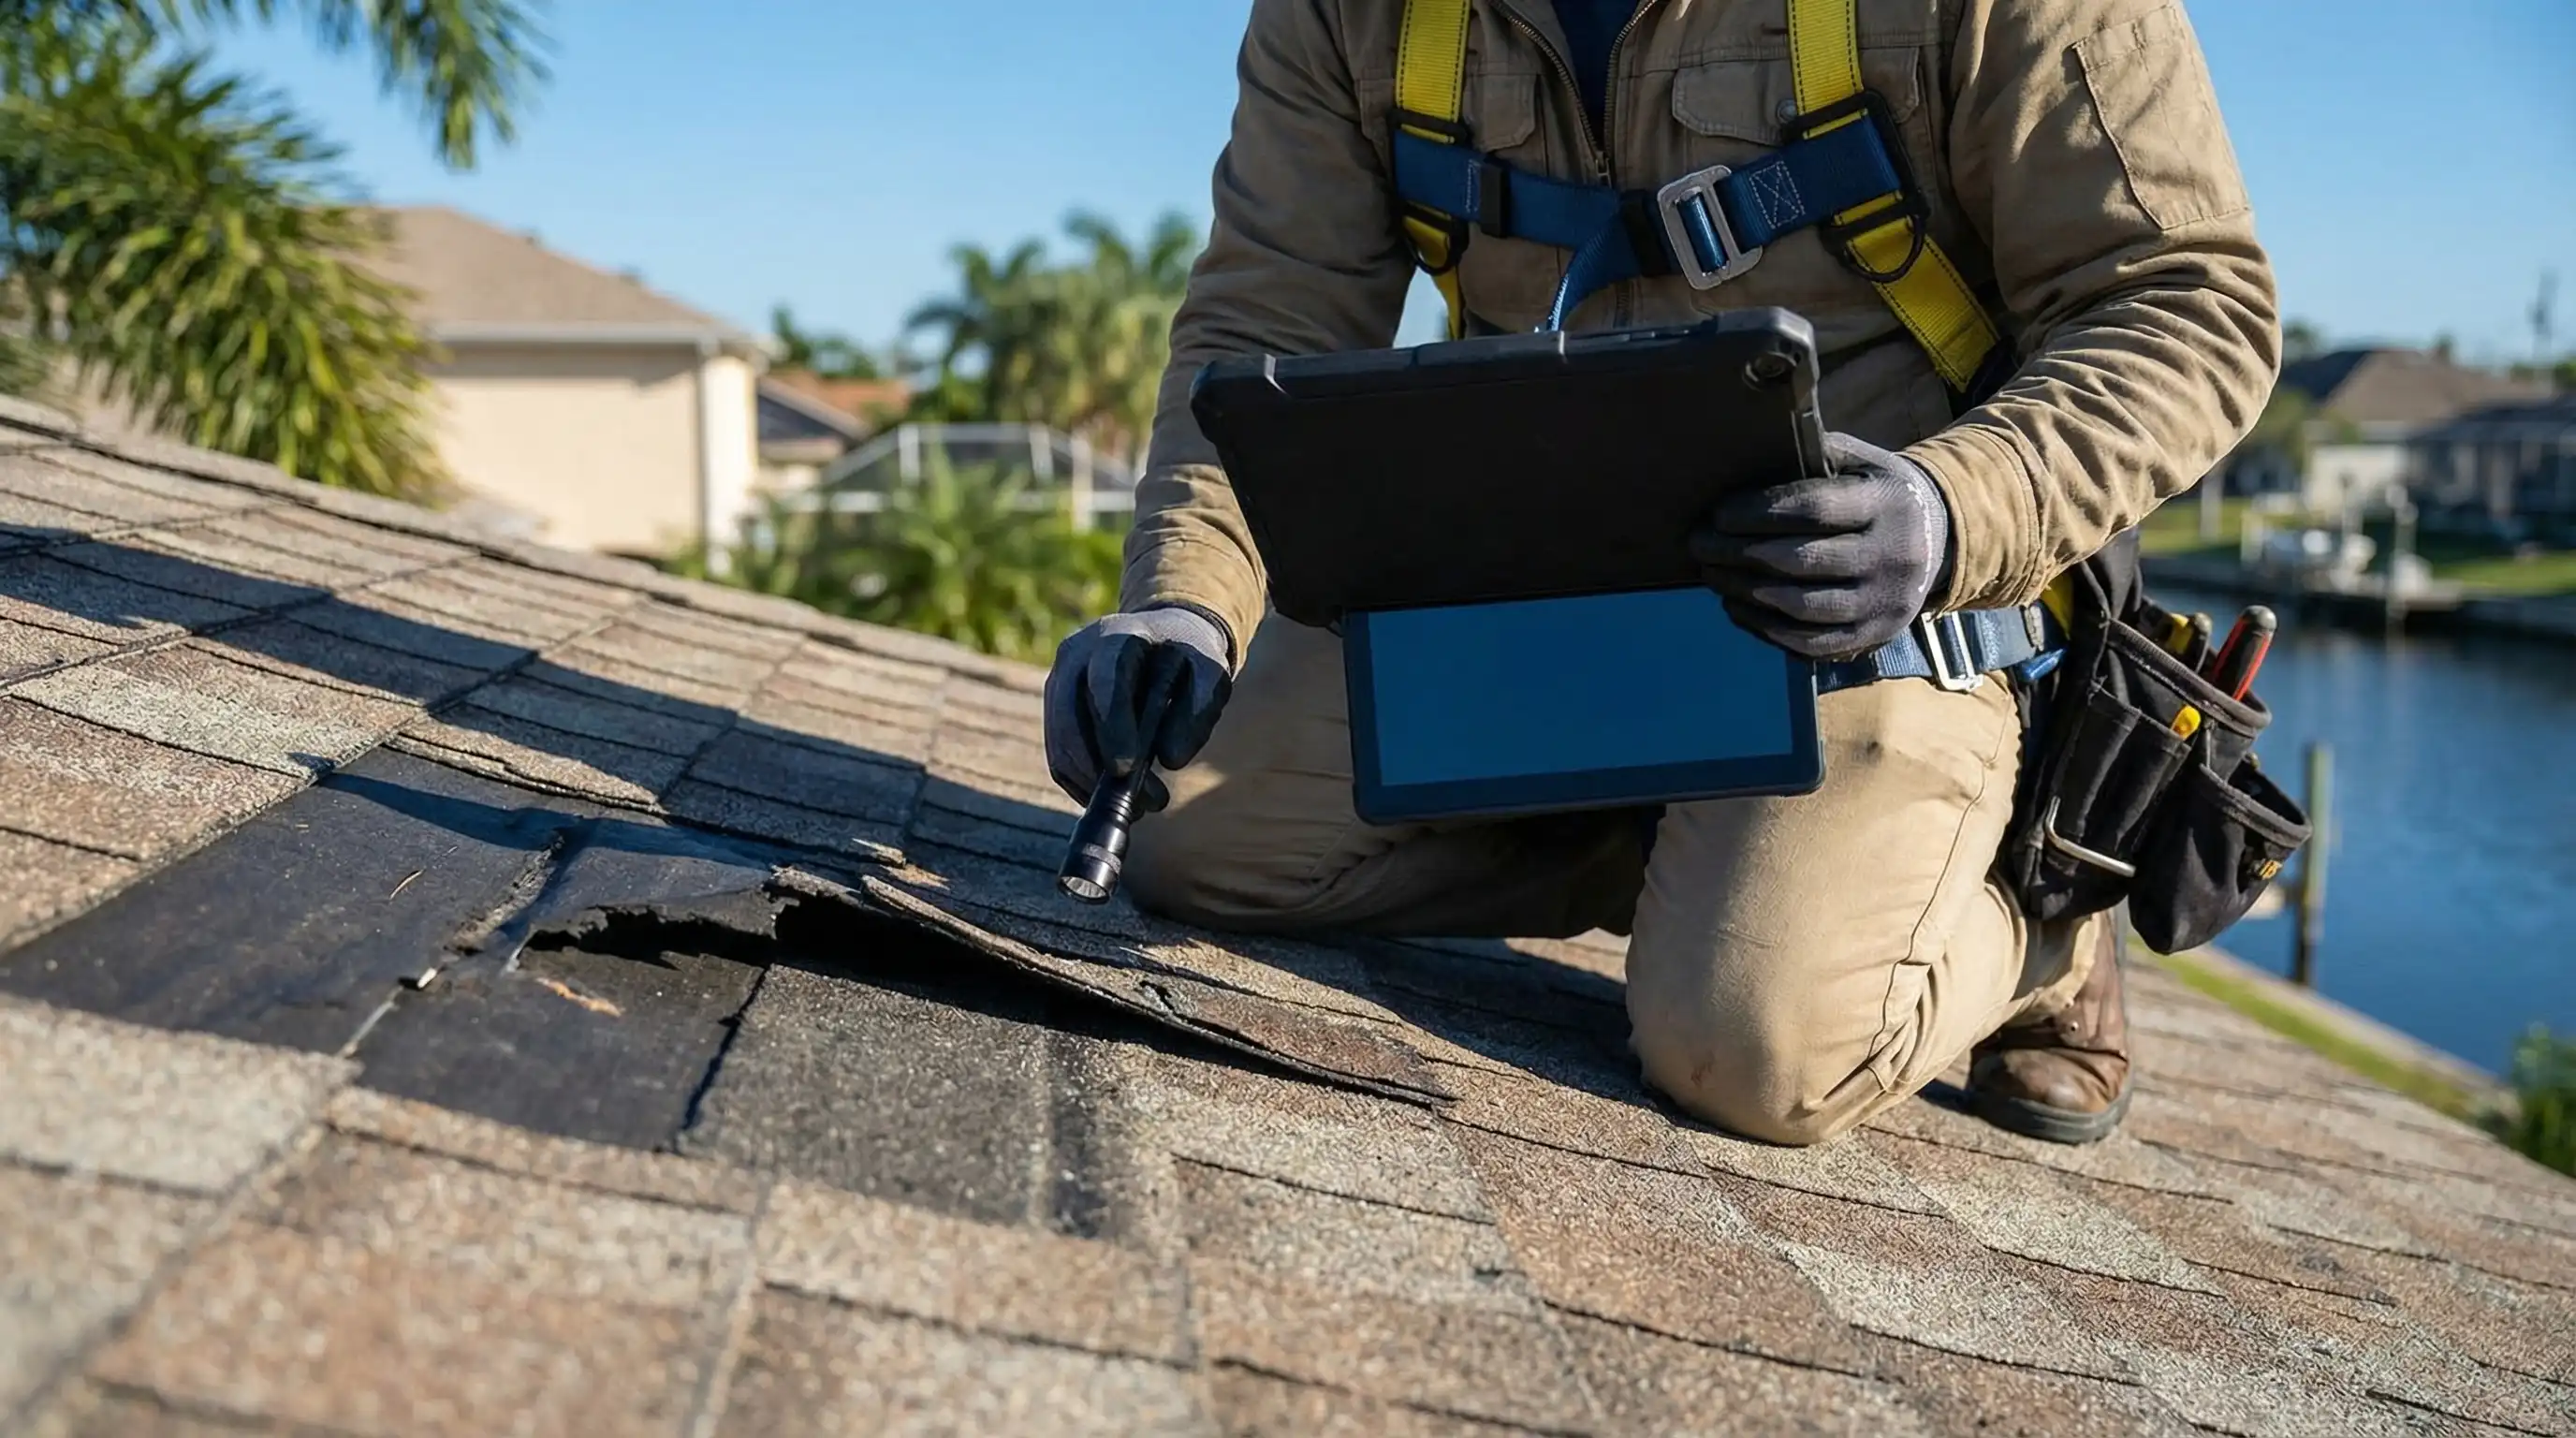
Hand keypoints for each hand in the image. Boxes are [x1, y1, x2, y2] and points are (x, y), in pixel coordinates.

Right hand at [1044, 605, 1234, 809]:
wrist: (1162, 637)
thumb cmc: (1187, 655)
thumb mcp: (1209, 672)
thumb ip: (1199, 708)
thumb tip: (1171, 760)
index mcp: (1115, 636)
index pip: (1104, 680)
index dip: (1111, 726)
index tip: (1126, 771)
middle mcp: (1076, 656)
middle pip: (1069, 719)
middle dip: (1099, 769)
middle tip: (1144, 804)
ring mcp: (1059, 683)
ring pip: (1061, 747)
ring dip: (1094, 787)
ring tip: (1141, 808)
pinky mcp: (1055, 713)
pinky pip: (1060, 760)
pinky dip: (1085, 787)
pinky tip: (1119, 800)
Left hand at [1689, 432, 1954, 659]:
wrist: (1939, 537)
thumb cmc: (1876, 490)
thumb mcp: (1860, 460)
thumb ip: (1813, 455)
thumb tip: (1746, 451)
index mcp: (1887, 503)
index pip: (1815, 509)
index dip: (1758, 512)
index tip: (1717, 512)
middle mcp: (1892, 555)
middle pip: (1802, 561)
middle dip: (1739, 553)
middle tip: (1697, 543)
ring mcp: (1885, 602)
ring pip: (1802, 607)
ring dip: (1744, 592)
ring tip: (1709, 572)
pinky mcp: (1875, 636)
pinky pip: (1810, 643)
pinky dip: (1763, 627)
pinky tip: (1734, 605)